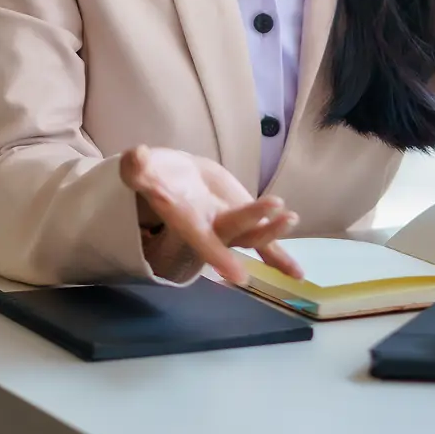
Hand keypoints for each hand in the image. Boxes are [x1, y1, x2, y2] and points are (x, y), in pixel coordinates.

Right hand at [119, 145, 302, 286]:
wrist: (175, 179)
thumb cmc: (157, 174)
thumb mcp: (144, 169)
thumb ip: (139, 168)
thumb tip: (136, 158)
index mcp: (185, 218)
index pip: (200, 237)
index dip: (217, 254)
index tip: (238, 275)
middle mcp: (209, 227)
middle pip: (232, 229)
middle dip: (253, 219)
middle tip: (275, 206)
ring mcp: (229, 226)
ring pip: (252, 237)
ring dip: (272, 233)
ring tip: (290, 216)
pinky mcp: (243, 220)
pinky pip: (263, 244)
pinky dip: (279, 257)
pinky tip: (298, 274)